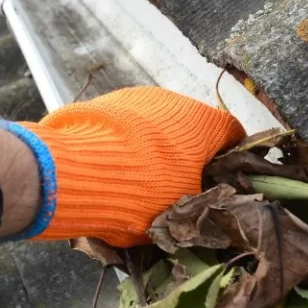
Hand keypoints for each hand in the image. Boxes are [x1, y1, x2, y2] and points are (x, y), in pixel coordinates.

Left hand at [0, 86, 244, 246]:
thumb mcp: (181, 210)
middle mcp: (175, 100)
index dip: (231, 157)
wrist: (73, 171)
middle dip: (189, 154)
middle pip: (192, 128)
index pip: (233, 133)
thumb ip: (199, 201)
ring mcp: (137, 97)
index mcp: (204, 123)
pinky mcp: (104, 101)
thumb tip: (203, 203)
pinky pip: (126, 124)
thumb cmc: (142, 192)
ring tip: (138, 179)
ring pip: (157, 124)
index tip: (223, 178)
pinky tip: (111, 167)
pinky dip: (126, 143)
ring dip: (156, 148)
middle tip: (178, 186)